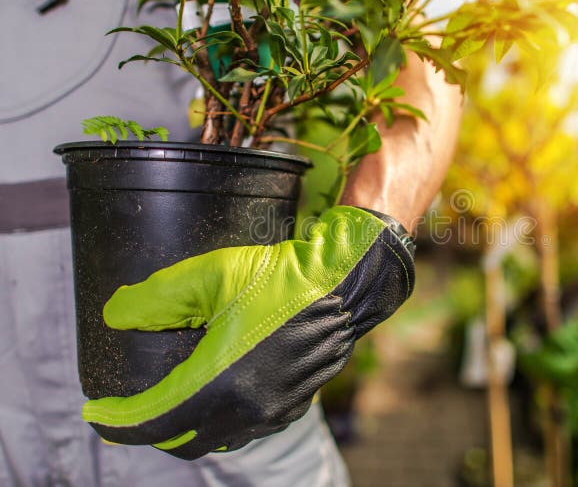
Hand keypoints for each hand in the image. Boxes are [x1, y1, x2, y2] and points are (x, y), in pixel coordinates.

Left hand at [81, 206, 414, 459]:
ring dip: (187, 429)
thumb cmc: (282, 277)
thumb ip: (157, 296)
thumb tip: (117, 314)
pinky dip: (220, 421)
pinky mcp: (292, 407)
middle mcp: (248, 407)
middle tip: (131, 411)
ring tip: (172, 402)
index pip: (154, 420)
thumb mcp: (213, 274)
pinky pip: (245, 428)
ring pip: (216, 439)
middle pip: (181, 442)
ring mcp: (274, 412)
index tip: (95, 414)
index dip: (117, 422)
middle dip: (149, 433)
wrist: (345, 286)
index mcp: (222, 381)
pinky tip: (218, 395)